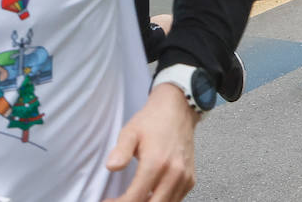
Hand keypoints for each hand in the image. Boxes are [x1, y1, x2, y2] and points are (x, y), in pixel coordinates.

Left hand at [104, 84, 197, 201]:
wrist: (179, 110)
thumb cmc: (153, 121)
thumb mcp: (130, 132)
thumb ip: (121, 151)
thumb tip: (111, 167)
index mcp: (157, 162)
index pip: (135, 198)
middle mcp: (174, 173)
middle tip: (121, 201)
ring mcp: (184, 178)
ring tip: (134, 198)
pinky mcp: (190, 180)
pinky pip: (175, 201)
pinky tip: (149, 196)